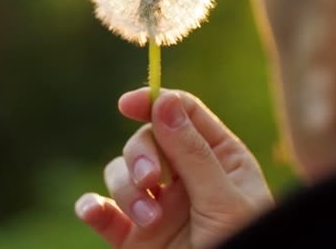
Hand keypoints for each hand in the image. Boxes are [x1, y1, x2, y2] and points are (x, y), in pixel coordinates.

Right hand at [75, 88, 273, 247]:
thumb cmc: (242, 245)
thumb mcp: (224, 201)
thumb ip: (193, 152)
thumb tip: (164, 102)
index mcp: (218, 159)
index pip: (182, 114)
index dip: (154, 102)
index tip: (129, 104)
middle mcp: (184, 177)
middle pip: (146, 140)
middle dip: (140, 156)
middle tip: (150, 181)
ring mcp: (156, 205)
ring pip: (121, 173)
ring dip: (127, 191)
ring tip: (148, 220)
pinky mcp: (132, 235)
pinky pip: (103, 212)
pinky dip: (92, 207)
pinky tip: (94, 210)